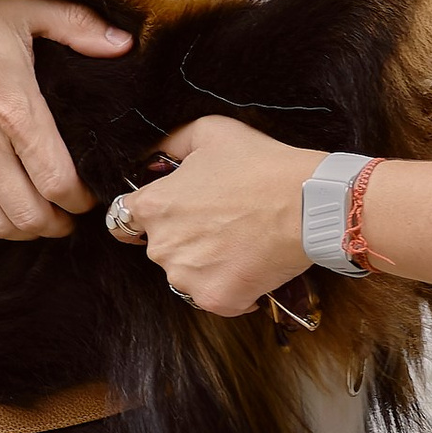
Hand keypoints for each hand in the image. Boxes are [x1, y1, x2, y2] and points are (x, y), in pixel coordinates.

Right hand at [0, 0, 129, 239]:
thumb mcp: (22, 9)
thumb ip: (77, 26)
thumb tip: (123, 44)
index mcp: (16, 113)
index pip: (59, 182)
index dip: (82, 200)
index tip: (90, 195)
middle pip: (30, 216)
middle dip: (58, 225)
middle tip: (71, 218)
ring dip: (22, 231)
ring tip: (37, 221)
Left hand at [109, 115, 318, 315]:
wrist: (308, 204)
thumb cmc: (262, 166)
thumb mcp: (210, 132)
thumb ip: (171, 143)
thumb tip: (154, 156)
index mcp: (154, 206)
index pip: (123, 220)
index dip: (145, 216)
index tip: (167, 216)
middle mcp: (162, 246)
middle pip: (161, 247)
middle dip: (184, 237)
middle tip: (222, 221)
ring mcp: (187, 277)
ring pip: (186, 274)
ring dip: (206, 263)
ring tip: (240, 241)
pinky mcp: (216, 299)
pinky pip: (215, 296)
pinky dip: (231, 286)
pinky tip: (252, 264)